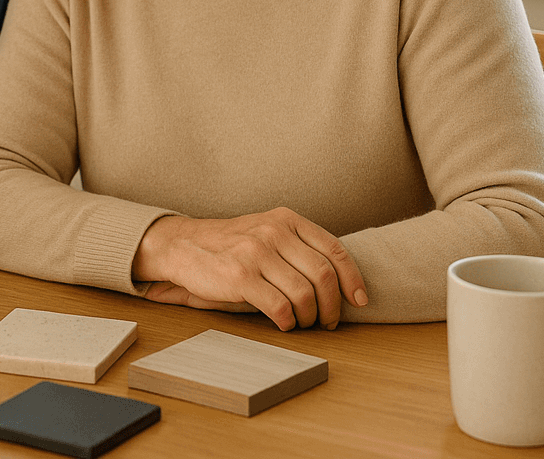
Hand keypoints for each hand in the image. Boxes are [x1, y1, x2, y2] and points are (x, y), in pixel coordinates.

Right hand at [130, 208, 367, 330]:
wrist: (184, 246)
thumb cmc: (230, 245)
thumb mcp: (267, 232)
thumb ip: (298, 246)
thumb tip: (339, 281)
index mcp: (286, 220)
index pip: (334, 250)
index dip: (353, 279)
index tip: (359, 300)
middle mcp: (274, 232)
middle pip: (324, 276)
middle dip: (332, 307)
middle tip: (327, 322)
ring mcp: (257, 253)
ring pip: (304, 294)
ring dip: (309, 318)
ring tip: (302, 323)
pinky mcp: (240, 276)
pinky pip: (280, 307)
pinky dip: (287, 322)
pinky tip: (283, 323)